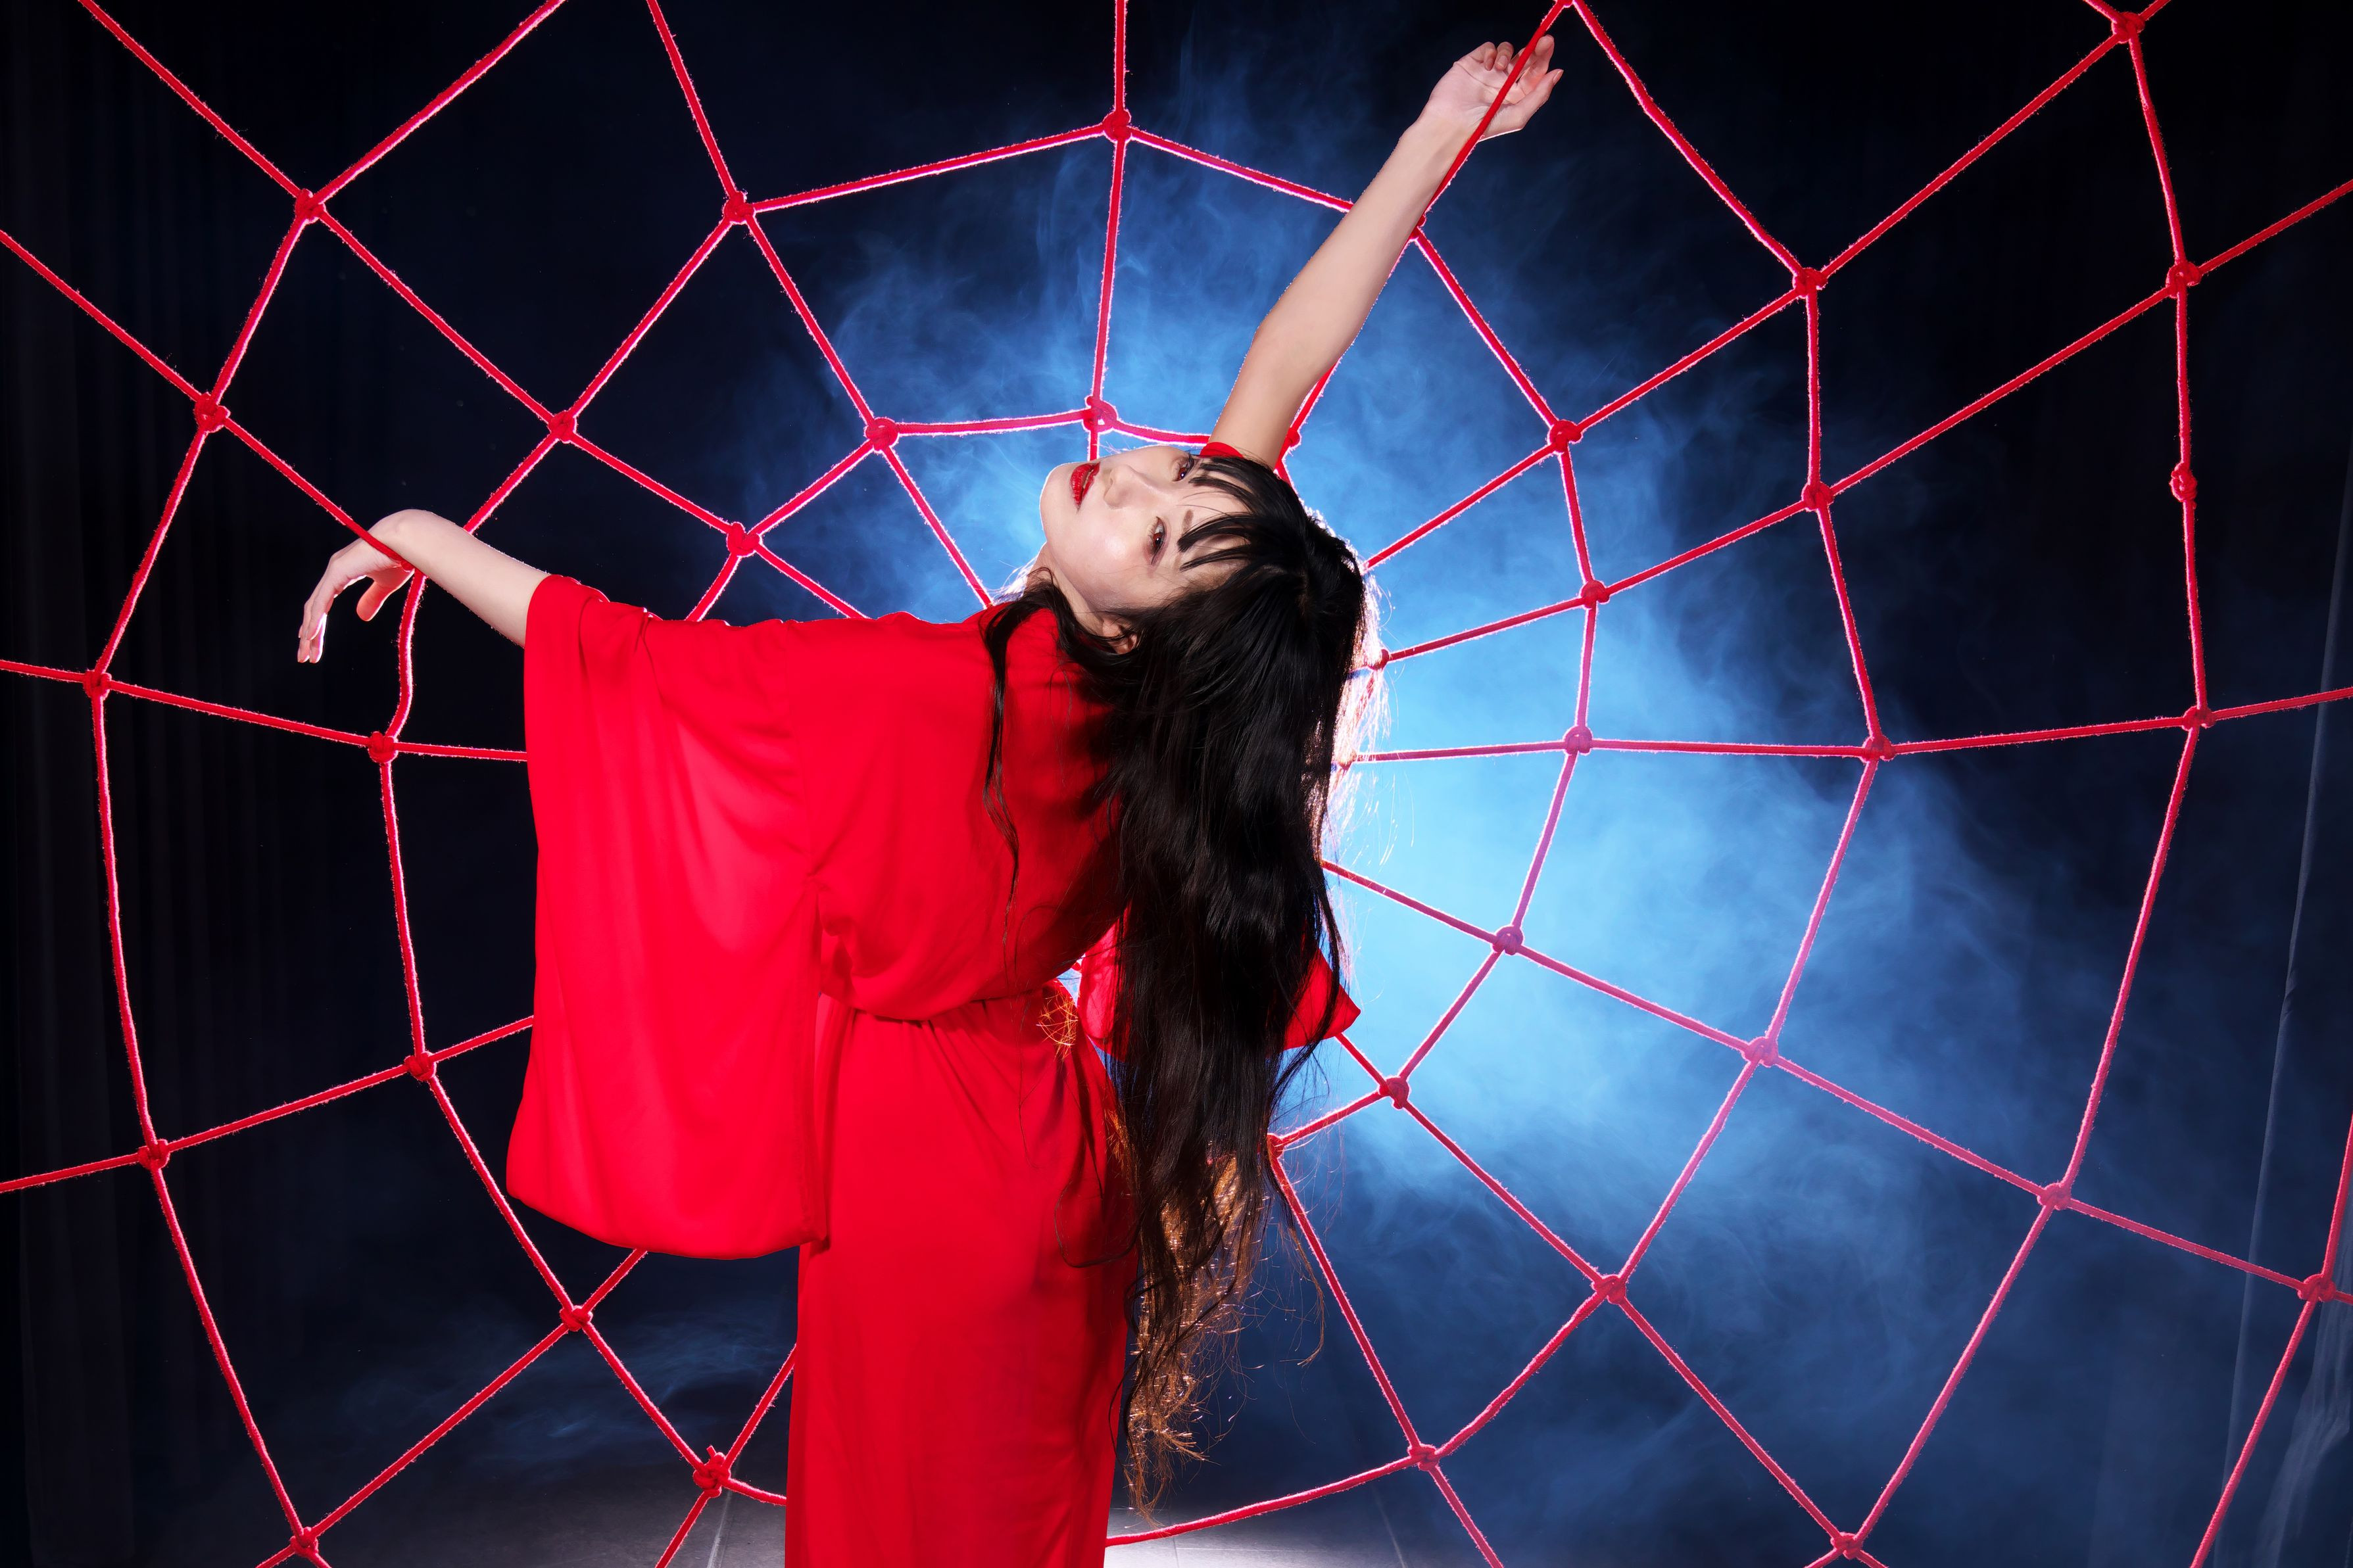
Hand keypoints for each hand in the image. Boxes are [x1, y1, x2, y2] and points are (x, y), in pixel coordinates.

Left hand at [296, 512, 424, 663]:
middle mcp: (334, 571)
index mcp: (342, 573)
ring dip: (309, 632)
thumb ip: (372, 599)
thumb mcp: (384, 585)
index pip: (323, 603)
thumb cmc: (399, 558)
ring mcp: (333, 571)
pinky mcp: (338, 572)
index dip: (317, 624)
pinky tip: (310, 635)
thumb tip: (361, 617)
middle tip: (305, 656)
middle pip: (314, 608)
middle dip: (309, 634)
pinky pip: (322, 600)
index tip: (313, 643)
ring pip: (314, 607)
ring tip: (305, 653)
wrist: (405, 542)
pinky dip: (315, 619)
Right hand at [1422, 36, 1561, 139]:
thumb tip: (1558, 72)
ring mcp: (1489, 72)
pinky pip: (1488, 48)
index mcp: (1517, 95)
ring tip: (1500, 68)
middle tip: (1543, 41)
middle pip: (1525, 58)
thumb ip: (1540, 94)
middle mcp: (1504, 82)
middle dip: (1535, 49)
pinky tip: (1487, 66)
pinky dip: (1491, 53)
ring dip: (1509, 54)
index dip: (1544, 58)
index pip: (1535, 72)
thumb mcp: (1519, 115)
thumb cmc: (1485, 126)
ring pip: (1507, 50)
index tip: (1549, 45)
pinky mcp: (1473, 63)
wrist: (1452, 124)